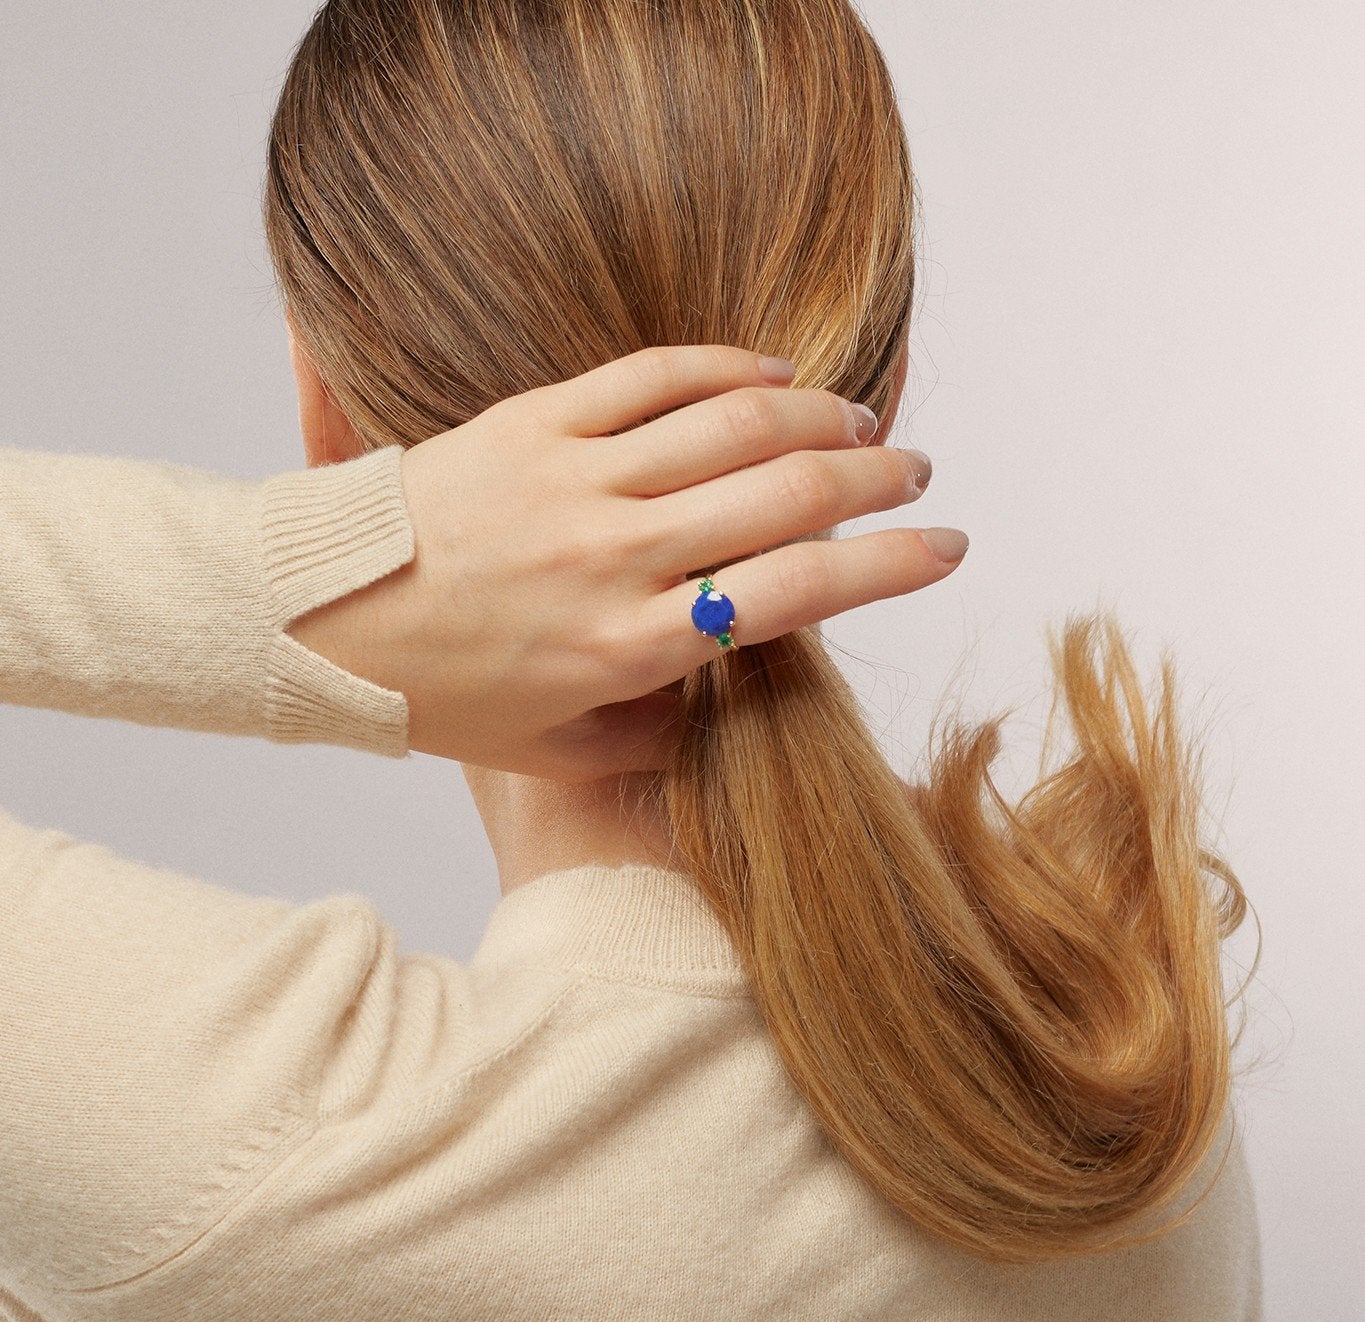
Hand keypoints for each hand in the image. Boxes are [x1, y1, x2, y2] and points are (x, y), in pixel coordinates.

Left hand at [289, 345, 959, 779]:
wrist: (315, 623)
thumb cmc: (439, 698)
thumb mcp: (556, 752)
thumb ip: (656, 738)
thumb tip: (728, 708)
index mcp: (630, 647)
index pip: (796, 594)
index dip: (890, 565)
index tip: (945, 548)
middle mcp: (616, 557)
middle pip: (785, 494)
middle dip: (874, 476)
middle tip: (916, 473)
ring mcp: (575, 479)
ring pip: (731, 423)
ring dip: (816, 412)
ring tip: (861, 416)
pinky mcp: (533, 422)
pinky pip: (650, 376)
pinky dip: (725, 366)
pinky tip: (770, 371)